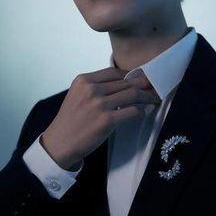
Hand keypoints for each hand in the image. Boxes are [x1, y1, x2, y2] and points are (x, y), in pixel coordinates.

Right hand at [41, 67, 160, 169]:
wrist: (59, 143)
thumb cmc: (70, 121)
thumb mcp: (77, 95)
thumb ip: (96, 87)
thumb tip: (123, 83)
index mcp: (84, 80)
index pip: (114, 72)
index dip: (130, 75)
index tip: (140, 79)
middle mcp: (92, 89)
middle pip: (126, 82)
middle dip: (144, 84)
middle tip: (155, 86)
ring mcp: (100, 104)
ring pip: (133, 94)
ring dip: (147, 96)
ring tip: (155, 98)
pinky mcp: (107, 120)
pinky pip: (133, 111)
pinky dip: (142, 111)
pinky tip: (144, 112)